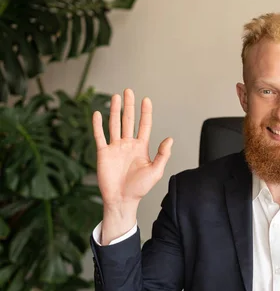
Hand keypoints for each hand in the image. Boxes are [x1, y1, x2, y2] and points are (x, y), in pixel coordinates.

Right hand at [93, 89, 172, 208]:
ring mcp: (115, 147)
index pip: (144, 125)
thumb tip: (170, 139)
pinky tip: (97, 113)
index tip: (146, 99)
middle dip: (129, 106)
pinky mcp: (103, 153)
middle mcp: (128, 144)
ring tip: (116, 97)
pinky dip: (98, 125)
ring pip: (115, 124)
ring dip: (115, 111)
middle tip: (129, 90)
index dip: (145, 112)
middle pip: (129, 120)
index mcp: (142, 147)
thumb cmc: (139, 188)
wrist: (122, 199)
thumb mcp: (155, 171)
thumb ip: (162, 155)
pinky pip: (99, 136)